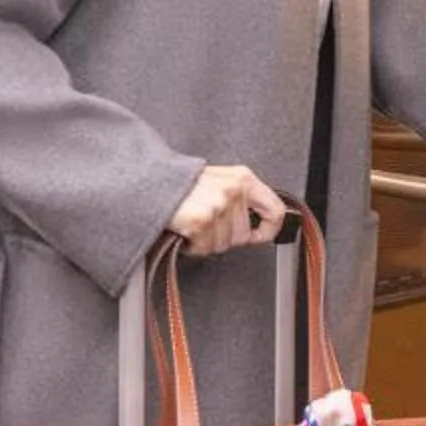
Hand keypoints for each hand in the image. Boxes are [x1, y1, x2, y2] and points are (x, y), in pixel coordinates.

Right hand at [167, 164, 283, 258]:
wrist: (150, 182)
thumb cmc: (182, 185)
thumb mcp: (220, 181)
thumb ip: (241, 199)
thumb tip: (259, 225)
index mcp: (243, 178)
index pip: (275, 211)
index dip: (268, 231)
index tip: (256, 237)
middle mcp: (234, 190)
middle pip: (243, 236)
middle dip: (224, 237)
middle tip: (207, 223)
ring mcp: (219, 205)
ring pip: (223, 245)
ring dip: (207, 241)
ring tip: (194, 222)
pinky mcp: (202, 220)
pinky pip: (204, 248)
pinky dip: (192, 245)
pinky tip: (185, 228)